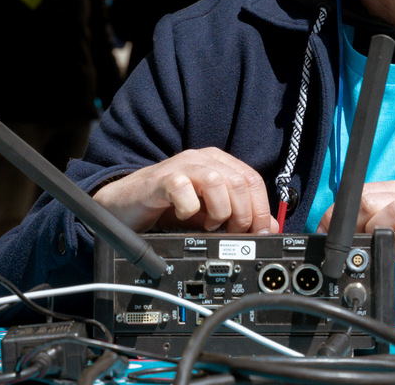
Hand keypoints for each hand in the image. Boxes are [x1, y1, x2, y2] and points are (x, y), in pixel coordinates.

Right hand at [92, 148, 279, 234]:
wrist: (125, 206)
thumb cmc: (167, 208)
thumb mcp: (208, 214)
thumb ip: (237, 217)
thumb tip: (269, 227)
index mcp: (218, 164)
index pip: (253, 180)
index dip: (260, 210)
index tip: (260, 234)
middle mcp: (203, 160)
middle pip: (240, 182)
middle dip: (242, 215)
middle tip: (230, 233)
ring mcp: (181, 166)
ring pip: (218, 182)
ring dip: (219, 211)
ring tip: (207, 225)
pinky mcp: (160, 179)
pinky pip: (184, 189)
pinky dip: (189, 209)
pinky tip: (182, 216)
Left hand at [316, 180, 394, 301]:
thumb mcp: (392, 229)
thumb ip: (368, 224)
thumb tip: (333, 233)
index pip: (357, 192)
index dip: (336, 214)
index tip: (326, 234)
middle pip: (369, 199)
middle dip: (353, 226)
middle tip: (355, 245)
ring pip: (391, 211)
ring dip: (378, 233)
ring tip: (382, 247)